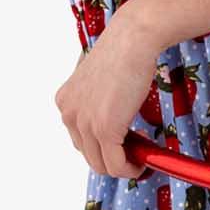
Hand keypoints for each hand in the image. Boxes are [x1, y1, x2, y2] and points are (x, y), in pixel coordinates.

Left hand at [54, 7, 161, 180]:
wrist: (132, 40)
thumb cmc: (123, 51)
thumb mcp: (101, 80)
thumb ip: (99, 102)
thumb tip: (115, 118)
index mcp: (66, 102)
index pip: (80, 140)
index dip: (105, 146)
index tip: (125, 143)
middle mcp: (69, 114)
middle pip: (89, 156)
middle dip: (115, 158)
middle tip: (137, 153)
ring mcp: (84, 124)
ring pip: (102, 165)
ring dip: (124, 167)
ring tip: (142, 157)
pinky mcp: (104, 130)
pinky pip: (115, 166)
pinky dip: (131, 169)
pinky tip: (143, 161)